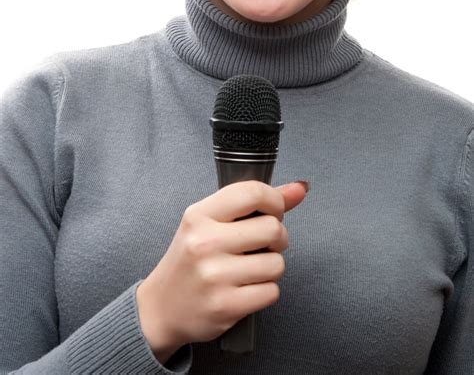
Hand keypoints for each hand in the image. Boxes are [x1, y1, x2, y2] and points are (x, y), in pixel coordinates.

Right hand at [136, 180, 307, 363]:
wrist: (161, 308)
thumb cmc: (190, 259)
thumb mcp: (211, 223)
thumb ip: (255, 203)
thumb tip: (300, 188)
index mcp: (200, 215)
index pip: (252, 192)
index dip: (275, 201)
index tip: (273, 211)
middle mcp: (205, 243)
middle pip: (272, 228)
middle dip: (277, 237)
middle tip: (262, 245)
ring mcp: (214, 276)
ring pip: (276, 263)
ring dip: (272, 267)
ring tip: (251, 268)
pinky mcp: (225, 306)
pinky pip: (271, 291)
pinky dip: (266, 291)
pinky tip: (246, 288)